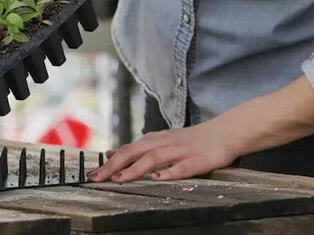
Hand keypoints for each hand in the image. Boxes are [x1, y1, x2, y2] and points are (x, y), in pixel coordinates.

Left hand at [88, 119, 240, 182]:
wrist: (221, 134)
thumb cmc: (188, 140)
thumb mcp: (159, 140)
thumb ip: (137, 148)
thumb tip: (112, 152)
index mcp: (153, 140)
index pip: (126, 150)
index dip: (109, 162)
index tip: (93, 173)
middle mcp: (164, 144)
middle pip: (135, 152)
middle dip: (114, 165)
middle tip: (98, 177)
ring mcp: (180, 152)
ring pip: (154, 159)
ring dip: (136, 169)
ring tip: (120, 179)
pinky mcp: (197, 160)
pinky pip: (182, 167)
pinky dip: (169, 172)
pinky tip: (158, 178)